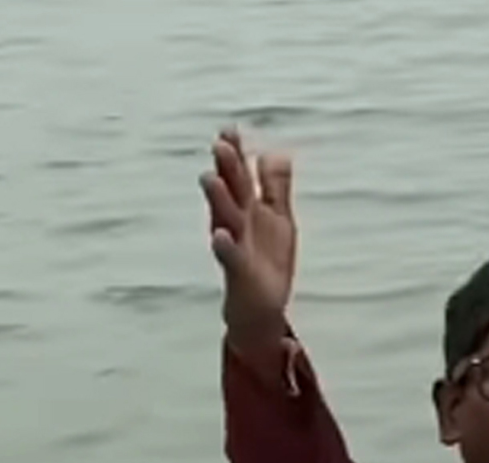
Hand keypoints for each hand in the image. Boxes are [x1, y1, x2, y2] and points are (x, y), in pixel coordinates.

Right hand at [201, 128, 297, 346]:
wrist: (262, 307)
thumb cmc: (266, 260)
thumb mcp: (277, 219)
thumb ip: (275, 187)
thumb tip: (277, 153)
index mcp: (247, 209)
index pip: (239, 176)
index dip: (235, 154)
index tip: (229, 129)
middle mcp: (236, 224)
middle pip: (230, 192)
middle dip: (225, 169)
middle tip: (220, 144)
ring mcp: (235, 247)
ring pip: (225, 220)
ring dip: (218, 200)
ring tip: (211, 179)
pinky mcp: (238, 272)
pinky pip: (229, 257)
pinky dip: (224, 246)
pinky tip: (220, 235)